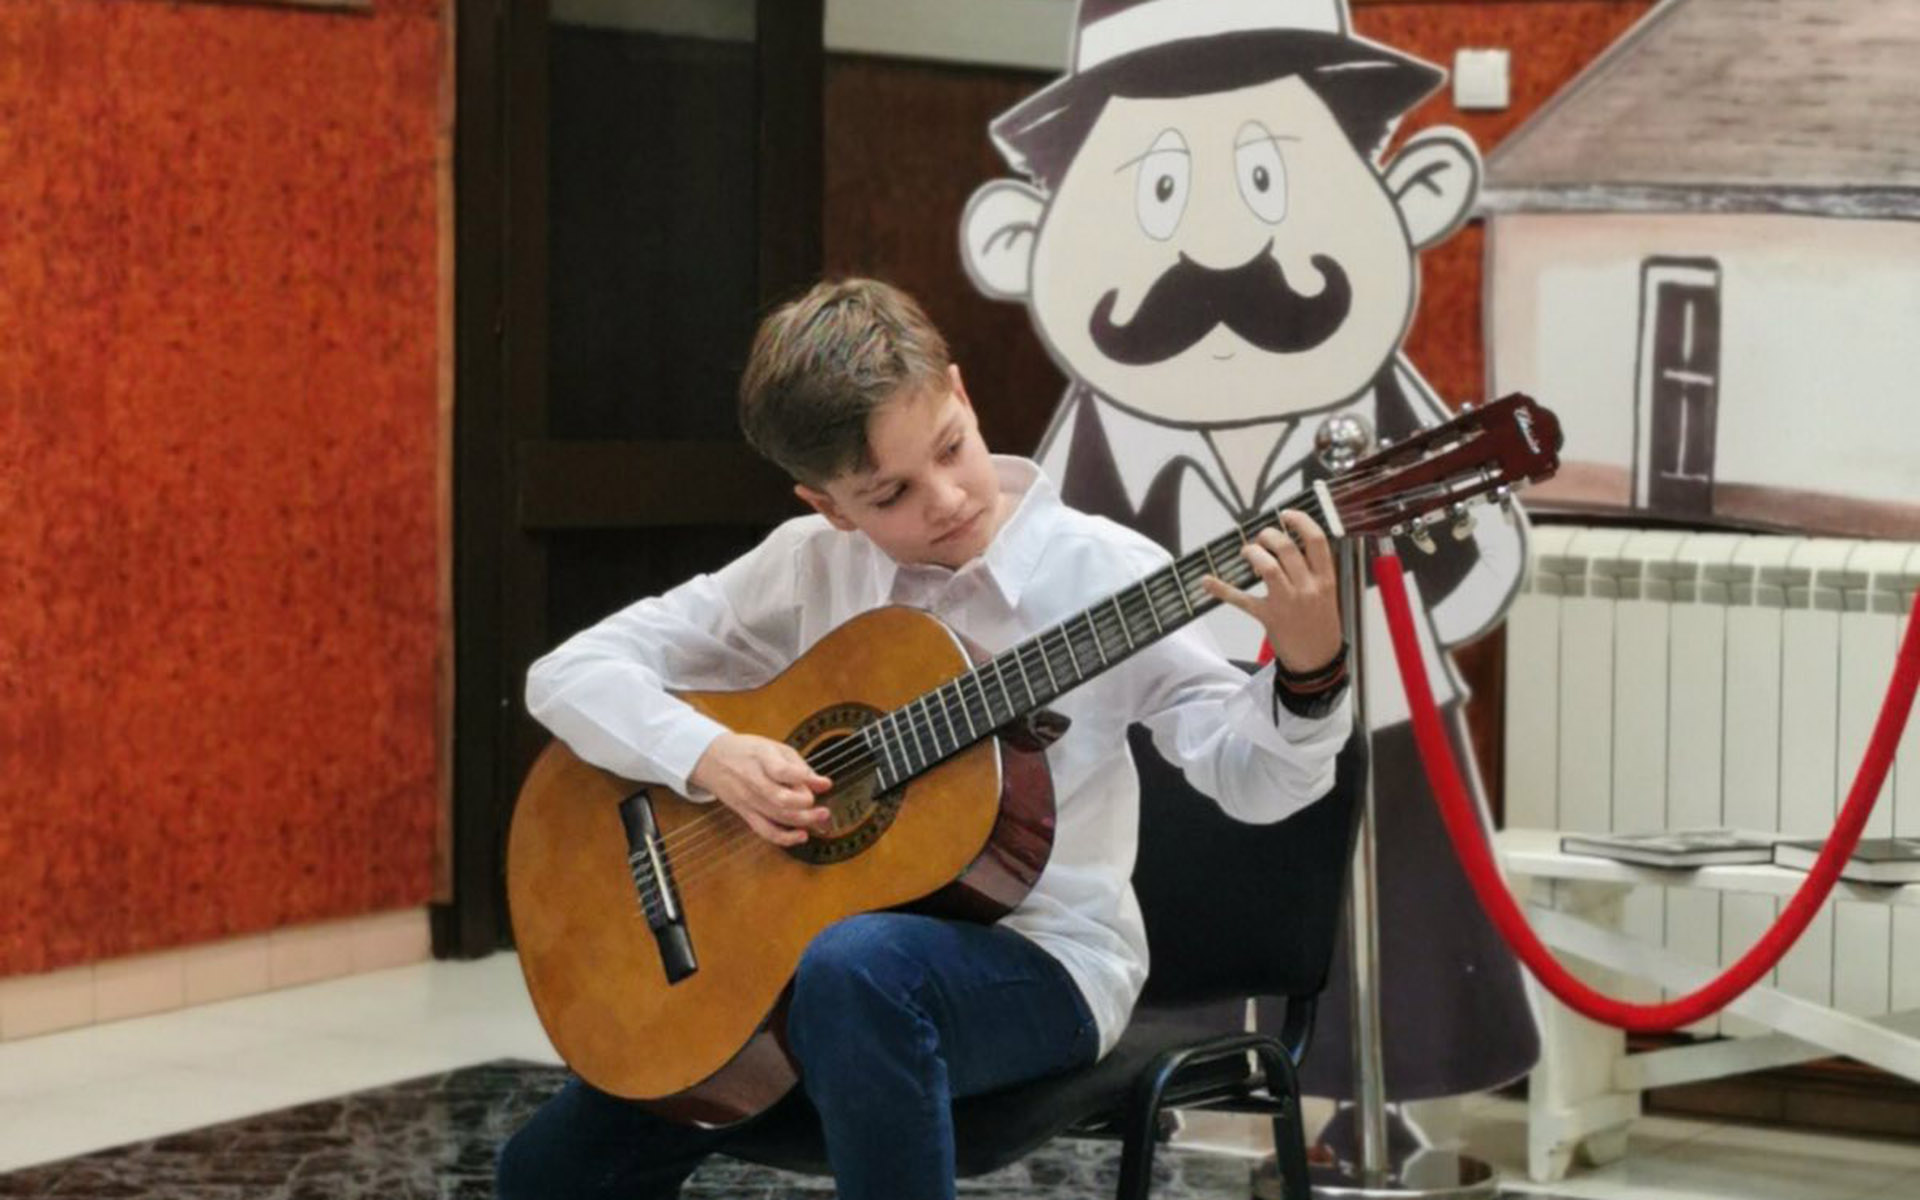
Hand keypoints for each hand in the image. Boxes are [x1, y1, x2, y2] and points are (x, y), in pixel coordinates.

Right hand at [688, 732, 832, 846]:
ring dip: (803, 822)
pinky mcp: (745, 813)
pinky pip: (765, 831)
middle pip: (781, 799)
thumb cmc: (749, 751)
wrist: (713, 759)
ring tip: (821, 819)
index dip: (804, 779)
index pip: (782, 771)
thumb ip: (800, 767)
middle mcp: (753, 780)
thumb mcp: (775, 748)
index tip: (824, 783)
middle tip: (824, 808)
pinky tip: (801, 835)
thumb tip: (824, 785)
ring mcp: (748, 799)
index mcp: (762, 757)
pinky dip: (784, 838)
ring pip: (776, 817)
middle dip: (806, 806)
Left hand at [1200, 510, 1343, 673]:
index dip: (1300, 521)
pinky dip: (1222, 589)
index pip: (1316, 540)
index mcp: (1326, 578)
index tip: (1285, 514)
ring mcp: (1288, 603)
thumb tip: (1289, 543)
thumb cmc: (1321, 623)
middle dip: (1268, 535)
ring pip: (1267, 567)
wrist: (1318, 661)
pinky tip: (1207, 581)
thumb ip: (1313, 570)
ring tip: (1247, 552)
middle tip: (1260, 539)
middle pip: (1286, 548)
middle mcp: (1308, 587)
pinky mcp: (1269, 618)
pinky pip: (1242, 599)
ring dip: (1253, 553)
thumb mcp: (1327, 593)